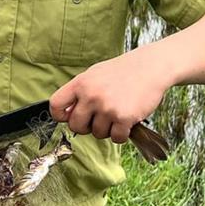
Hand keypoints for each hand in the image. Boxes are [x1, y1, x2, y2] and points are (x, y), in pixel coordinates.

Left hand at [49, 51, 171, 143]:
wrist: (149, 67)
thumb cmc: (121, 71)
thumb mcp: (94, 75)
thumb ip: (79, 92)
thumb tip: (66, 114)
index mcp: (80, 83)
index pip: (56, 105)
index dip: (60, 116)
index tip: (69, 117)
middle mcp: (91, 96)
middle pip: (75, 126)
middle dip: (86, 127)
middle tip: (97, 118)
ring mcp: (107, 107)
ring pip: (97, 134)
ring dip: (106, 129)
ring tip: (115, 114)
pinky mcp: (124, 117)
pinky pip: (116, 138)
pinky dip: (121, 134)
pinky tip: (125, 122)